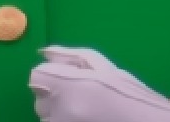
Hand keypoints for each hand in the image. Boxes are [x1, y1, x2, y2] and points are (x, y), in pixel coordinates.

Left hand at [29, 46, 169, 121]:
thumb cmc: (132, 97)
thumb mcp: (105, 69)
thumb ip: (71, 57)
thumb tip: (44, 53)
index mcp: (67, 87)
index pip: (38, 78)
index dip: (53, 77)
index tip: (69, 81)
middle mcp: (58, 112)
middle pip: (41, 99)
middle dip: (57, 96)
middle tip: (85, 98)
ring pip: (49, 117)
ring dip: (62, 113)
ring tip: (90, 112)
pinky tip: (89, 120)